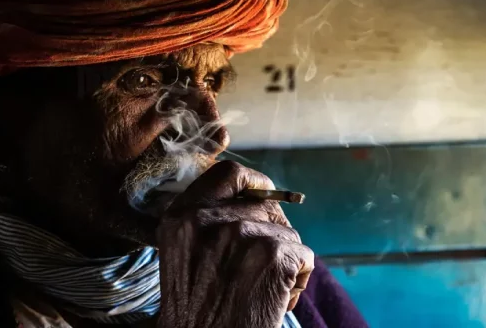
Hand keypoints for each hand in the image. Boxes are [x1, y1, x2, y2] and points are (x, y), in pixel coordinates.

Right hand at [156, 160, 313, 327]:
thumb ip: (207, 221)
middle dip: (274, 232)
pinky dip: (298, 279)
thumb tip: (252, 198)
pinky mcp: (272, 254)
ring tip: (263, 289)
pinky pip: (304, 255)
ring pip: (286, 233)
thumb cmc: (196, 312)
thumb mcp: (182, 254)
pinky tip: (277, 300)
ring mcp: (241, 233)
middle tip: (265, 264)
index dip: (253, 181)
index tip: (265, 194)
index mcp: (181, 216)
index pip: (227, 174)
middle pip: (264, 204)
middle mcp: (207, 219)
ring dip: (284, 261)